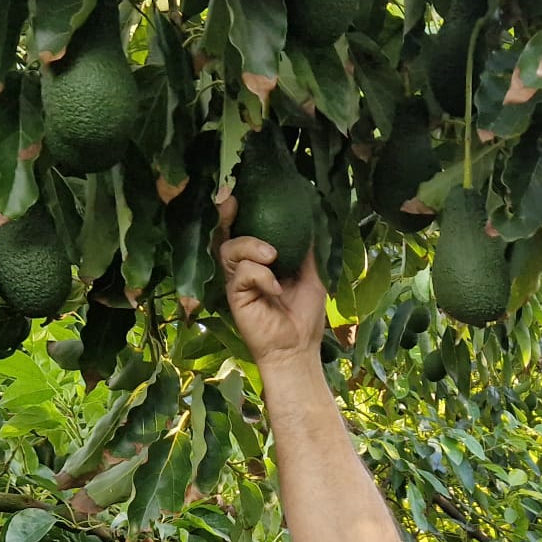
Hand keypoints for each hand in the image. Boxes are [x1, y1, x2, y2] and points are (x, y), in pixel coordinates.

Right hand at [215, 194, 327, 370]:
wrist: (298, 347)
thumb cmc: (305, 314)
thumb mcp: (314, 274)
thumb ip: (308, 248)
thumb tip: (313, 217)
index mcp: (260, 259)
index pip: (244, 229)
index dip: (237, 211)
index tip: (239, 193)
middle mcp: (244, 266)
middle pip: (227, 233)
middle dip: (227, 215)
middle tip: (233, 202)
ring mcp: (237, 281)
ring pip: (230, 249)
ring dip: (252, 247)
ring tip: (274, 257)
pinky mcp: (235, 295)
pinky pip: (242, 273)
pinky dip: (261, 275)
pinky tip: (276, 288)